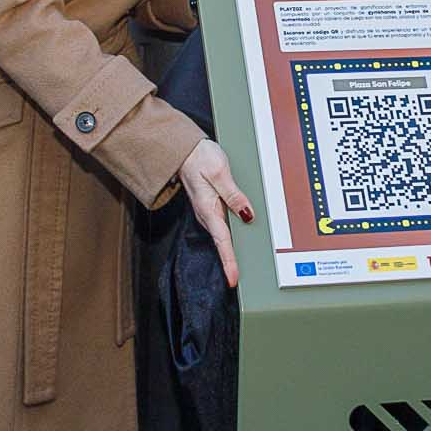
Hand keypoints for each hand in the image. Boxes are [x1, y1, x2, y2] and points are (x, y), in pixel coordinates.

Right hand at [176, 139, 255, 287]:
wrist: (183, 150)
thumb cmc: (198, 158)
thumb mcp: (219, 173)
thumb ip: (234, 195)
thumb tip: (248, 214)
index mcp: (208, 208)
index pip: (222, 240)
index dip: (229, 261)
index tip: (233, 278)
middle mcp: (207, 214)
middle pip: (222, 243)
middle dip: (230, 262)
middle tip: (239, 280)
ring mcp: (208, 211)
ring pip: (222, 236)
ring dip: (230, 251)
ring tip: (239, 268)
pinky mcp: (210, 206)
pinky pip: (222, 226)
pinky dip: (229, 237)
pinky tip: (237, 241)